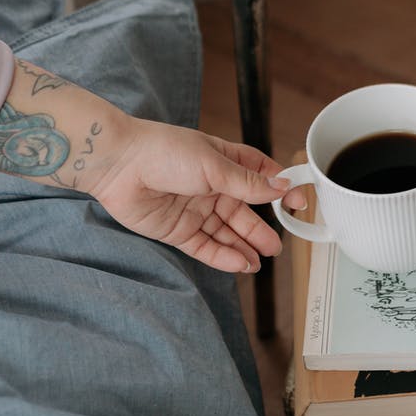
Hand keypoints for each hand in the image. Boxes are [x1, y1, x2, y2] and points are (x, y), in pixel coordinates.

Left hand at [88, 117, 306, 273]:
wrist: (118, 164)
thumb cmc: (163, 151)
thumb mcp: (214, 164)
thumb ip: (247, 182)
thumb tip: (281, 186)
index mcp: (223, 161)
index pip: (259, 176)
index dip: (279, 189)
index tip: (297, 202)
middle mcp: (211, 186)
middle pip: (244, 212)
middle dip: (261, 229)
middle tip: (278, 245)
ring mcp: (194, 210)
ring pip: (226, 233)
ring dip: (244, 246)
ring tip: (262, 260)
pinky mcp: (177, 230)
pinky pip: (205, 247)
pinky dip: (223, 256)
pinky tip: (240, 264)